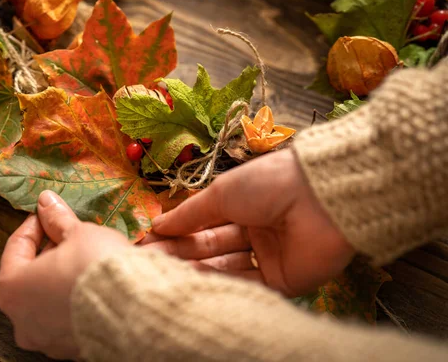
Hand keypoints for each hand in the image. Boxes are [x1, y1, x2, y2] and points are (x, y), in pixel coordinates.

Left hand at [0, 191, 129, 359]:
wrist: (136, 311)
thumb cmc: (99, 270)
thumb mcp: (79, 234)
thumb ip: (58, 219)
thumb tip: (47, 202)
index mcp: (13, 288)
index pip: (16, 248)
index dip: (35, 225)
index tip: (47, 214)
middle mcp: (23, 319)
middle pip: (32, 277)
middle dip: (51, 254)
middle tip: (69, 236)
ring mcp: (47, 339)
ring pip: (51, 299)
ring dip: (65, 277)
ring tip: (88, 258)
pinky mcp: (72, 349)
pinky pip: (71, 318)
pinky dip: (80, 299)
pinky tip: (98, 284)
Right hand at [144, 149, 354, 296]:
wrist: (320, 197)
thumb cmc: (268, 184)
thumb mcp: (220, 193)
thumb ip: (189, 214)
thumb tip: (157, 225)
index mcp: (242, 207)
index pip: (203, 225)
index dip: (176, 234)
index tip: (148, 244)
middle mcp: (254, 232)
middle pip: (211, 249)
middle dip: (181, 254)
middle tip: (150, 262)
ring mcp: (268, 257)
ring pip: (225, 269)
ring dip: (196, 270)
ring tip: (166, 273)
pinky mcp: (283, 281)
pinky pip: (247, 285)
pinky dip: (222, 285)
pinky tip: (194, 283)